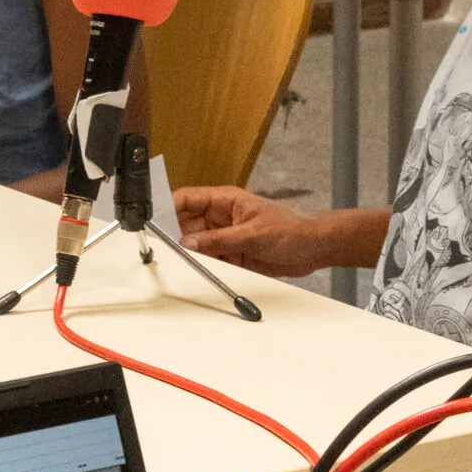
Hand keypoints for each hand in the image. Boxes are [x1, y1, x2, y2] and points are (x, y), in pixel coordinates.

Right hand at [171, 186, 341, 277]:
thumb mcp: (253, 234)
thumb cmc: (293, 228)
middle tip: (165, 249)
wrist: (316, 248)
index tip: (154, 221)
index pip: (187, 199)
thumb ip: (219, 240)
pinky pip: (211, 261)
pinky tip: (200, 272)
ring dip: (191, 254)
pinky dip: (204, 267)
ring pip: (197, 245)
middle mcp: (221, 218)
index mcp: (224, 200)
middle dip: (175, 236)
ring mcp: (226, 237)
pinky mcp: (233, 255)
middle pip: (186, 224)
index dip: (168, 207)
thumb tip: (189, 243)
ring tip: (182, 263)